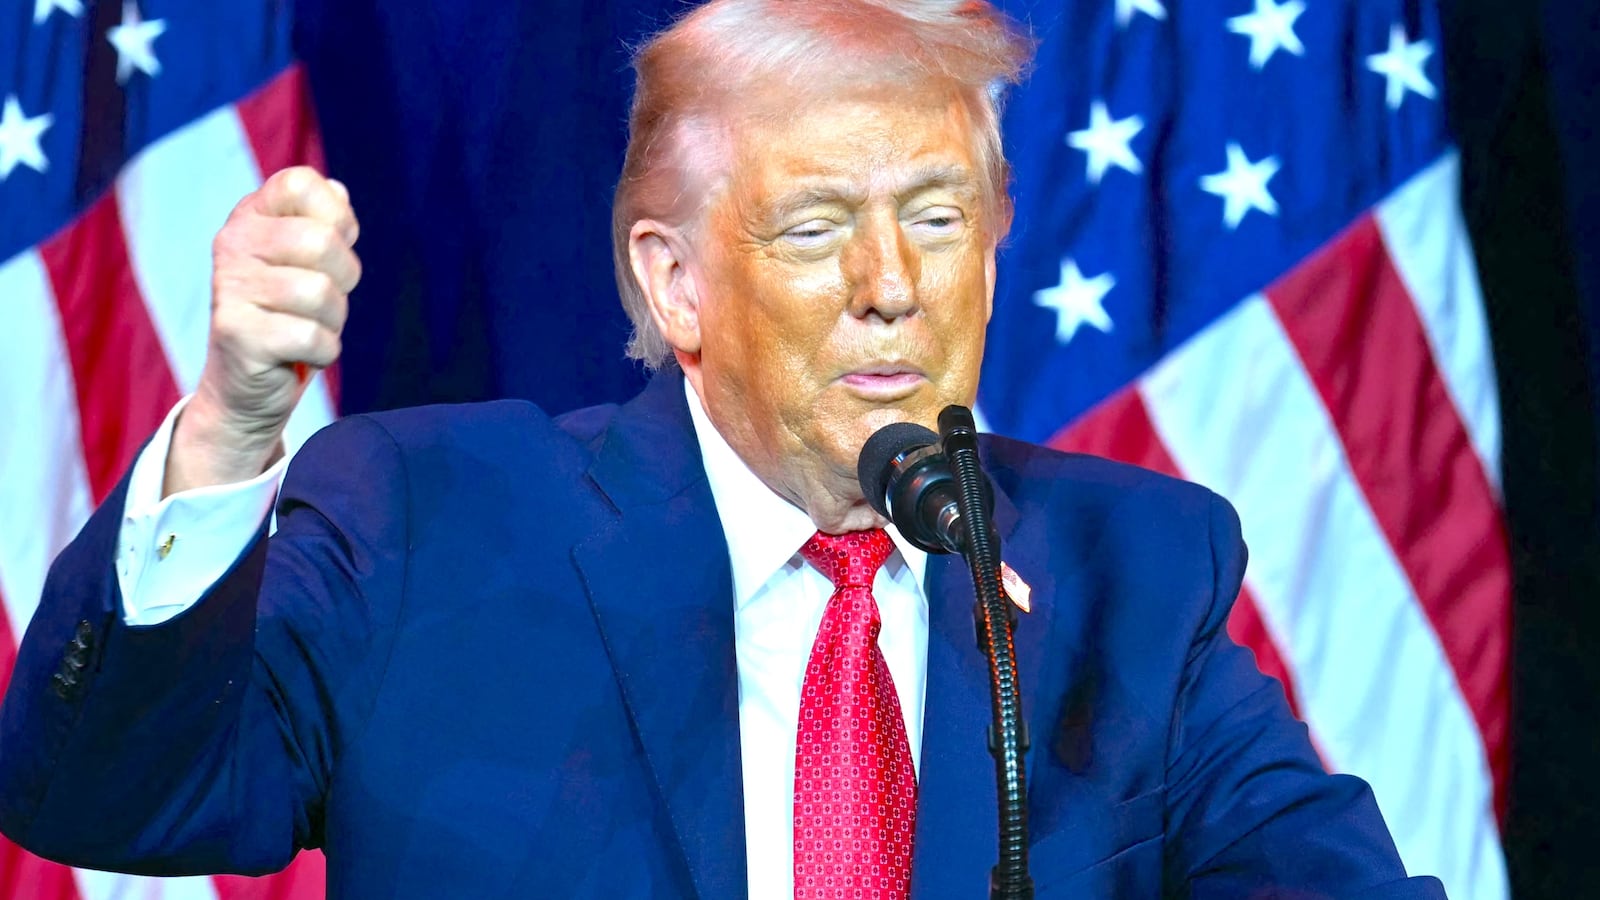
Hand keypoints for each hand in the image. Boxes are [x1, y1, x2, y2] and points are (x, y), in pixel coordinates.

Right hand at [164, 166, 360, 495]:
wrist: (246, 386)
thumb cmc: (288, 316)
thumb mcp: (307, 264)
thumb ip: (322, 223)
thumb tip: (337, 190)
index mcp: (250, 216)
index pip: (301, 182)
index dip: (337, 218)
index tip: (328, 251)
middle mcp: (232, 242)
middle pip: (322, 241)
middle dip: (343, 279)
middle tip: (321, 301)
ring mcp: (229, 286)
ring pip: (321, 292)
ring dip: (332, 321)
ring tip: (308, 328)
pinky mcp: (236, 332)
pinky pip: (312, 337)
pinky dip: (322, 352)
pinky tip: (297, 354)